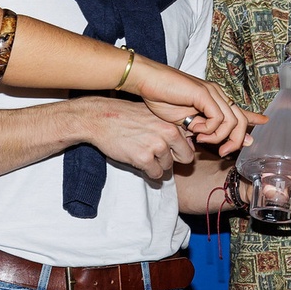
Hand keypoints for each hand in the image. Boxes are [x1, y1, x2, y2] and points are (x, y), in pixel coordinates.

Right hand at [73, 97, 196, 179]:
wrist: (101, 119)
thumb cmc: (126, 116)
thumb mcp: (153, 115)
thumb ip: (171, 127)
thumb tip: (189, 143)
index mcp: (172, 121)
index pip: (189, 142)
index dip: (180, 148)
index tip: (171, 148)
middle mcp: (168, 132)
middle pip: (185, 158)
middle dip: (173, 159)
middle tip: (157, 154)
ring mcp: (157, 146)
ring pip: (168, 167)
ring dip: (157, 165)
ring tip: (142, 152)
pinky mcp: (144, 158)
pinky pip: (155, 174)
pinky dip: (148, 172)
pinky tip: (137, 160)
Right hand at [126, 55, 248, 153]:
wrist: (147, 82)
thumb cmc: (161, 98)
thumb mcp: (185, 119)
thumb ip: (201, 130)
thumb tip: (210, 143)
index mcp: (214, 99)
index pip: (239, 109)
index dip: (253, 117)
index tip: (265, 122)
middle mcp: (217, 94)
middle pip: (241, 120)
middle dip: (236, 141)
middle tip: (222, 153)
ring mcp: (212, 92)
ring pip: (232, 121)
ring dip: (219, 137)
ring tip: (202, 140)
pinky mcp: (204, 93)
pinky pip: (218, 118)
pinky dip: (209, 129)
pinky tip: (195, 130)